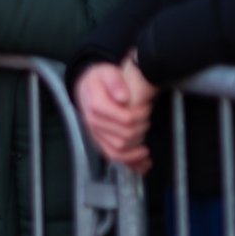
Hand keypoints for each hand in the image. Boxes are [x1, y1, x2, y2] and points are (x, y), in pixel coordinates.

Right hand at [75, 57, 157, 172]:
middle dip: (142, 128)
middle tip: (147, 118)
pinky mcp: (99, 141)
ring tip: (146, 139)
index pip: (126, 119)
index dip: (141, 115)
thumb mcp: (107, 72)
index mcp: (96, 106)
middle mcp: (93, 122)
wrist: (87, 87)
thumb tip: (124, 98)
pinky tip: (144, 163)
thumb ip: (115, 82)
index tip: (146, 106)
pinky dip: (130, 162)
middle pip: (126, 135)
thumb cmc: (100, 79)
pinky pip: (113, 156)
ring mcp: (96, 134)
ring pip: (120, 150)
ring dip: (137, 148)